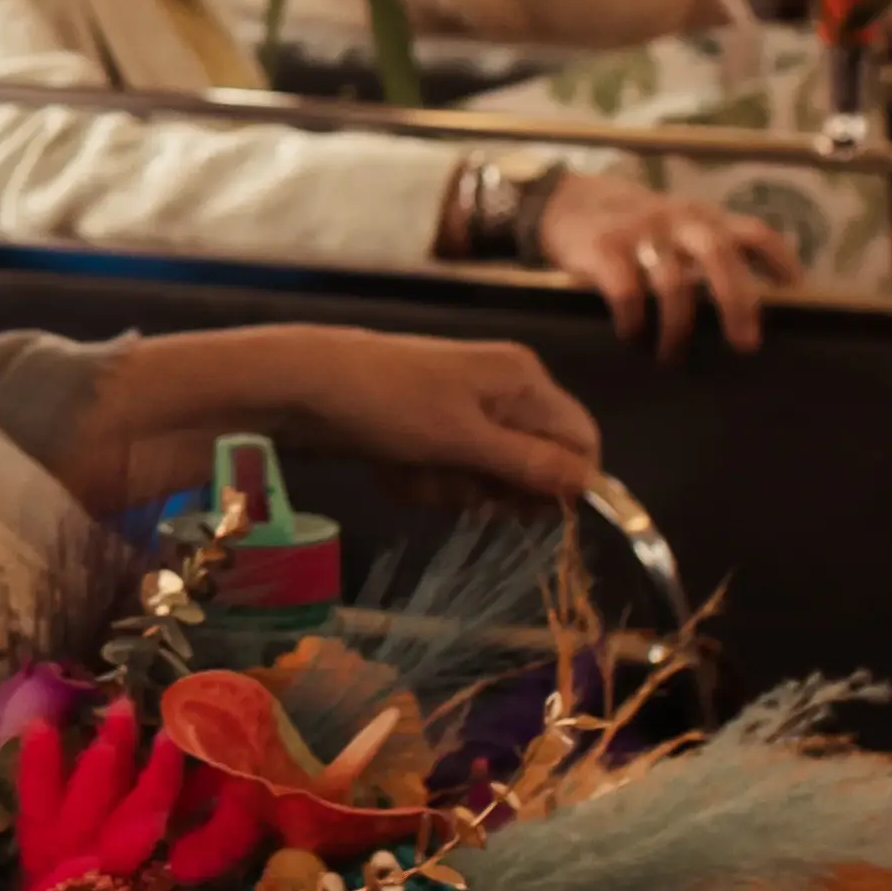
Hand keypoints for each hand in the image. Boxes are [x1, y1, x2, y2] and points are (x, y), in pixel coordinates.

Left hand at [277, 325, 604, 492]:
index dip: (564, 483)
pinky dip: (425, 481)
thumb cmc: (387, 406)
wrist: (301, 386)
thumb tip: (590, 485)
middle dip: (495, 488)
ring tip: (414, 472)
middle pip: (535, 463)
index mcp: (523, 379)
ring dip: (452, 488)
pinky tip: (394, 471)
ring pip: (488, 475)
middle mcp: (503, 389)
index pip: (581, 441)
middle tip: (457, 486)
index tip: (527, 511)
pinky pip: (449, 471)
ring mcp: (463, 407)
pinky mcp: (430, 427)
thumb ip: (530, 464)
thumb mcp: (464, 441)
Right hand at [535, 169, 797, 358]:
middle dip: (738, 302)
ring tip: (673, 358)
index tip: (796, 292)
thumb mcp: (676, 228)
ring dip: (678, 330)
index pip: (753, 232)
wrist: (564, 203)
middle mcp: (679, 220)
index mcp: (704, 218)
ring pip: (673, 285)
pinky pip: (628, 292)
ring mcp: (641, 232)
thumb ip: (707, 253)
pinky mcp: (604, 248)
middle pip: (720, 255)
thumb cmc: (633, 229)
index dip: (779, 260)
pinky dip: (635, 323)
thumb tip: (751, 310)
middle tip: (746, 346)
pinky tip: (632, 338)